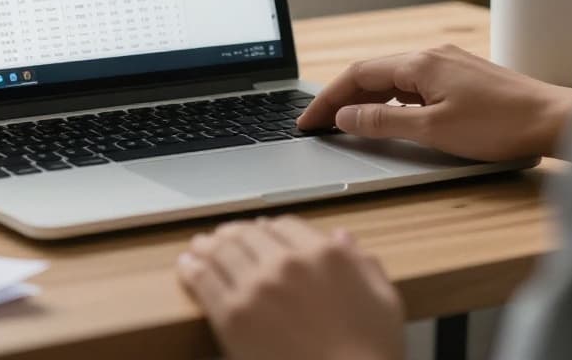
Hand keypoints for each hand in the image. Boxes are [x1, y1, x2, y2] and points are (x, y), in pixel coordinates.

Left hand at [176, 216, 402, 359]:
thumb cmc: (370, 353)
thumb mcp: (384, 301)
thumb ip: (364, 265)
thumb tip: (343, 238)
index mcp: (324, 254)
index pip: (286, 225)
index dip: (271, 228)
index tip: (262, 232)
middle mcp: (287, 262)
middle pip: (249, 234)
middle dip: (235, 233)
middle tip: (222, 236)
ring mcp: (256, 287)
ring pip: (222, 251)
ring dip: (209, 246)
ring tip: (199, 246)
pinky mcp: (232, 315)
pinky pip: (204, 281)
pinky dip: (192, 269)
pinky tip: (187, 266)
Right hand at [297, 45, 571, 161]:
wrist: (556, 120)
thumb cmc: (501, 126)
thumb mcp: (433, 130)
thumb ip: (383, 122)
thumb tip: (345, 116)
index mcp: (419, 63)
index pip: (357, 74)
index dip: (327, 99)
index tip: (307, 122)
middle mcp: (431, 55)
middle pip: (371, 72)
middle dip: (340, 97)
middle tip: (317, 125)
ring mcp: (448, 64)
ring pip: (393, 79)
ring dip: (365, 98)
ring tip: (346, 124)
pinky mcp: (462, 76)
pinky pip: (413, 84)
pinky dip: (391, 100)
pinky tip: (390, 117)